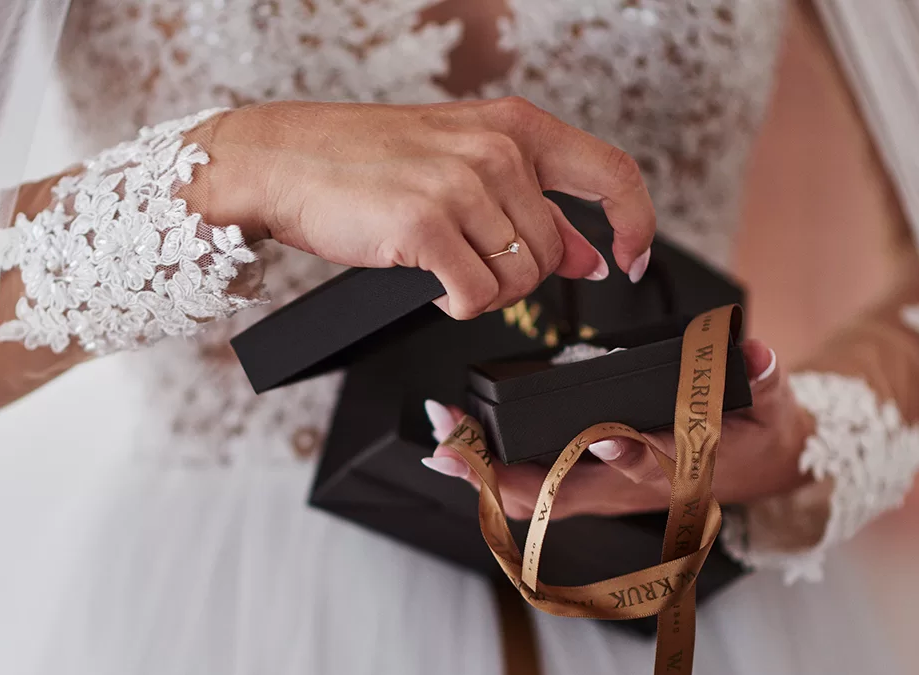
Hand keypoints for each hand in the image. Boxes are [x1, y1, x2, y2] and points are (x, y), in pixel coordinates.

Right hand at [190, 99, 656, 319]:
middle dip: (517, 276)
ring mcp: (462, 184)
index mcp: (514, 126)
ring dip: (483, 290)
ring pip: (518, 280)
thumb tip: (590, 255)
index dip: (635, 223)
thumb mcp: (461, 168)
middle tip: (470, 265)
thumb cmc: (365, 163)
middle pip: (552, 251)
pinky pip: (477, 297)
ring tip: (442, 268)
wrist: (283, 160)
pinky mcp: (425, 225)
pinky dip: (456, 304)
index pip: (611, 173)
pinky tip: (431, 286)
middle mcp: (496, 149)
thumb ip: (533, 207)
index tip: (631, 259)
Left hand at [420, 340, 812, 518]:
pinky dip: (490, 475)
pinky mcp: (589, 490)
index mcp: (682, 465)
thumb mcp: (772, 403)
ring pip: (538, 499)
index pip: (652, 461)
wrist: (760, 470)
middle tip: (461, 447)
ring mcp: (606, 494)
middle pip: (565, 494)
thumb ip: (763, 379)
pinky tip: (455, 452)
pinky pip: (533, 493)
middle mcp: (632, 488)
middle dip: (509, 474)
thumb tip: (756, 355)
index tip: (605, 437)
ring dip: (486, 476)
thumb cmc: (754, 432)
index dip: (628, 452)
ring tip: (443, 445)